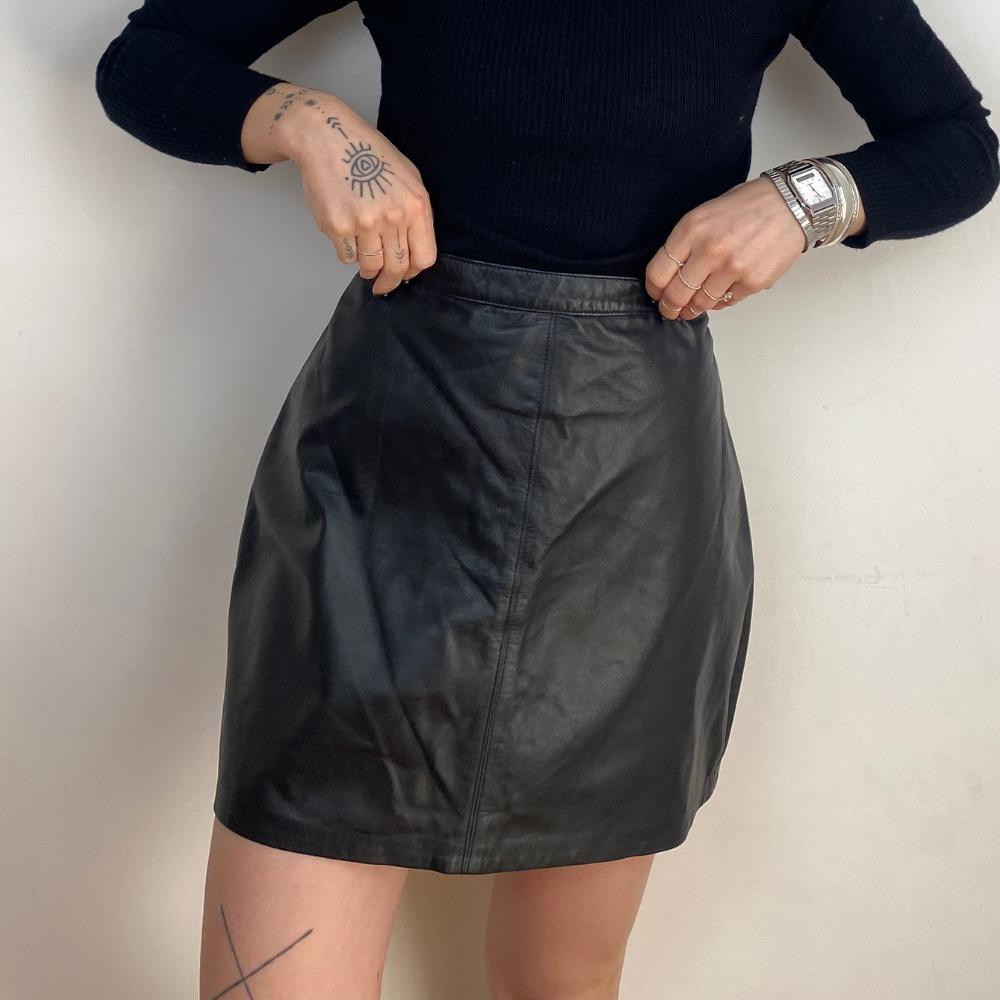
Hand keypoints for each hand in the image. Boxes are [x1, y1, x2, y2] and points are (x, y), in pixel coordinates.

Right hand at [245, 84, 436, 293]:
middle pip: (397, 268)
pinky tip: (349, 237)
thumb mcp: (408, 177)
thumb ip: (416, 214)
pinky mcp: (338, 227)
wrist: (327, 137)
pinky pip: (347, 257)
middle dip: (390, 282)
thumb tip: (416, 250)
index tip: (405, 273)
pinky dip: (349, 253)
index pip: (424, 258)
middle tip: (384, 285)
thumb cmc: (368, 153)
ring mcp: (364, 223)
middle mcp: (393, 217)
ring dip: (368, 270)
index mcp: (416, 205)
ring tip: (365, 262)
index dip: (413, 271)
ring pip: (371, 266)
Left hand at [645, 176, 807, 319]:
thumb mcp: (705, 214)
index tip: (656, 295)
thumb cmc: (748, 206)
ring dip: (695, 308)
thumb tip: (670, 275)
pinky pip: (727, 301)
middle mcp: (710, 250)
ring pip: (701, 303)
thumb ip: (686, 243)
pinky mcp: (752, 282)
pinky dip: (722, 300)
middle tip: (670, 311)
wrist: (791, 204)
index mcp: (692, 230)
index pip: (658, 272)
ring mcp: (732, 268)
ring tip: (693, 307)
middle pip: (676, 294)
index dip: (654, 290)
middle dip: (670, 307)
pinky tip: (723, 291)